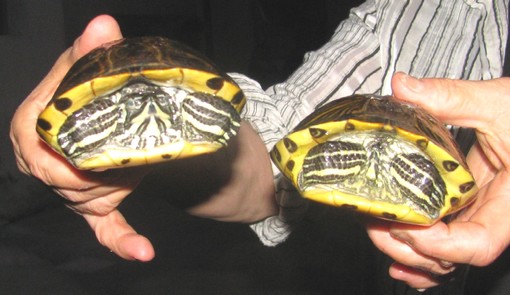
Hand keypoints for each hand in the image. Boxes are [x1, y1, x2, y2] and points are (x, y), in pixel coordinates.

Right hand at [10, 15, 276, 260]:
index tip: (99, 149)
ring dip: (119, 187)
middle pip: (70, 182)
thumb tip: (104, 26)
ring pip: (93, 200)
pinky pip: (105, 228)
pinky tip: (144, 251)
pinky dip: (123, 240)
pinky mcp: (92, 205)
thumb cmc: (79, 93)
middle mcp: (43, 165)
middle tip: (127, 157)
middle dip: (101, 174)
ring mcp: (68, 189)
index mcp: (31, 130)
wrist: (93, 115)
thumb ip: (90, 51)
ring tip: (134, 168)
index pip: (44, 152)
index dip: (72, 155)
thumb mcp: (81, 69)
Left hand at [367, 72, 509, 288]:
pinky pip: (443, 241)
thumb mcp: (498, 103)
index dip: (437, 244)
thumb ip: (451, 96)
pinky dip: (418, 252)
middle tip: (374, 222)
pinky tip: (395, 248)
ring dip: (405, 251)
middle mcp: (494, 216)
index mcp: (509, 201)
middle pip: (451, 256)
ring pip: (443, 255)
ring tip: (375, 230)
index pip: (478, 243)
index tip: (403, 223)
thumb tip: (403, 87)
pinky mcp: (466, 207)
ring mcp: (478, 214)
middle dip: (407, 247)